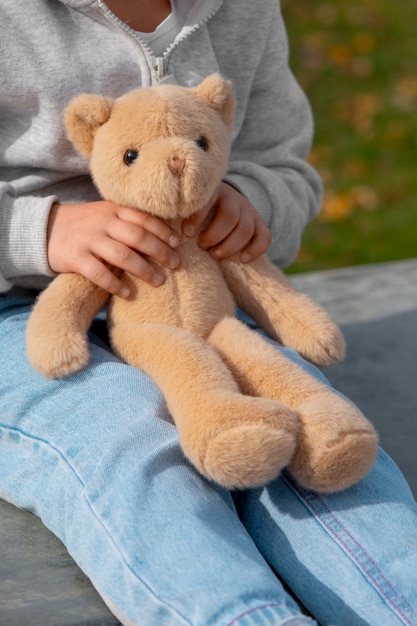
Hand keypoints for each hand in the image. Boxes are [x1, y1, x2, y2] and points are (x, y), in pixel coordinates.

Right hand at [47, 201, 179, 296]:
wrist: (45, 229)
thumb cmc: (85, 225)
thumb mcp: (106, 215)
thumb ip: (128, 221)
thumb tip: (162, 236)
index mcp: (113, 209)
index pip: (144, 218)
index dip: (163, 231)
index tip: (178, 244)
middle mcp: (103, 222)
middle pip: (137, 236)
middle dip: (160, 251)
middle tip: (176, 265)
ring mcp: (89, 240)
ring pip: (122, 255)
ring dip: (143, 269)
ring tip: (159, 281)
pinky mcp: (76, 257)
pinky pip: (99, 273)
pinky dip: (115, 284)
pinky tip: (127, 293)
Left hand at [182, 182, 270, 261]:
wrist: (223, 201)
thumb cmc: (197, 209)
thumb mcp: (188, 204)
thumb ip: (178, 210)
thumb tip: (160, 225)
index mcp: (213, 191)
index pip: (208, 200)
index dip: (197, 218)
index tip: (186, 233)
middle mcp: (233, 198)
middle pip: (229, 217)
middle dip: (214, 235)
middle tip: (202, 246)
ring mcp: (249, 211)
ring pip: (245, 229)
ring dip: (229, 245)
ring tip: (214, 255)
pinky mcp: (260, 224)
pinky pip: (264, 237)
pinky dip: (255, 250)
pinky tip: (242, 260)